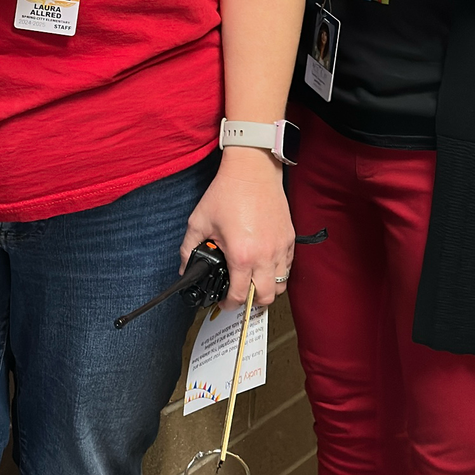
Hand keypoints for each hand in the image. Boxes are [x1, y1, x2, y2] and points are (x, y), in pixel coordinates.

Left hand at [181, 149, 294, 307]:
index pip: (240, 296)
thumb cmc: (227, 192)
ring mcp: (280, 248)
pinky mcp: (289, 238)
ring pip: (281, 285)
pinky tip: (264, 264)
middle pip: (266, 298)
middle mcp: (264, 255)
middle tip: (241, 295)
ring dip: (267, 288)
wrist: (252, 170)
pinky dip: (278, 271)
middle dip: (252, 302)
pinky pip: (288, 266)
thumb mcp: (199, 221)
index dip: (229, 304)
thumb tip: (185, 268)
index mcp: (241, 255)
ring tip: (254, 281)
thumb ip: (188, 249)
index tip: (224, 302)